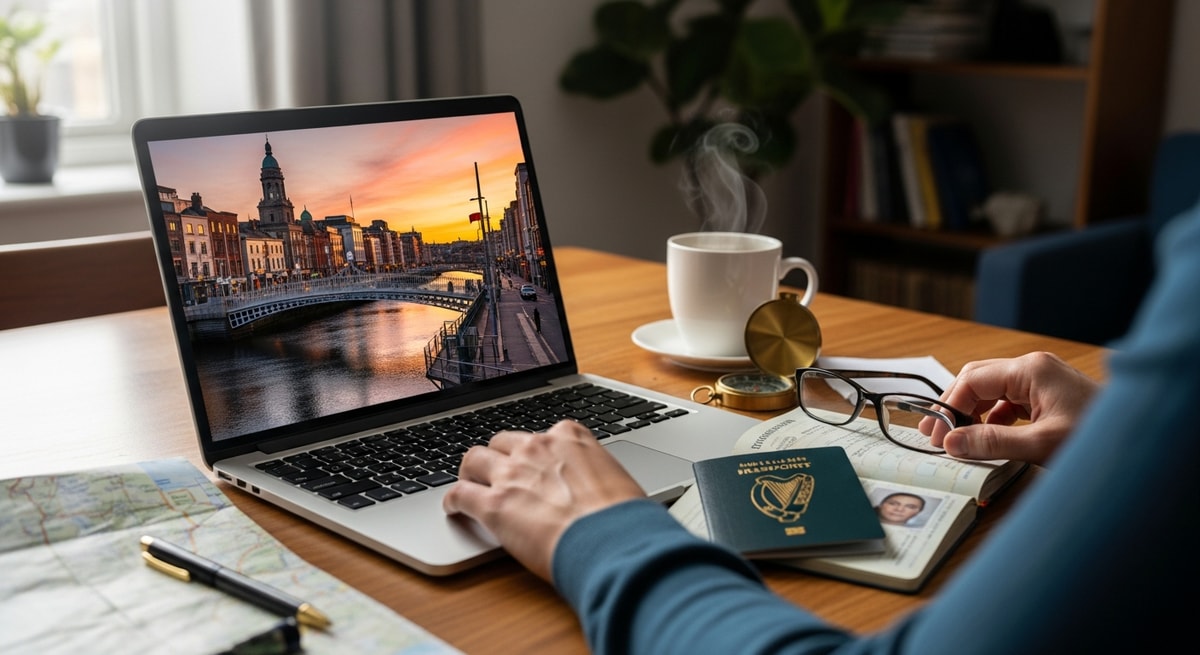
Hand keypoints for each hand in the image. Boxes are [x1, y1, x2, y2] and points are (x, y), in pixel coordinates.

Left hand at [442, 420, 646, 580]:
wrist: (614, 541)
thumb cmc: (624, 517)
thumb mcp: (617, 480)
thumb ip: (595, 477)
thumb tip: (596, 494)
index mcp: (570, 437)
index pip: (542, 434)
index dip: (534, 452)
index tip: (533, 462)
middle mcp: (537, 447)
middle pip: (503, 441)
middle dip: (499, 456)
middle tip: (498, 472)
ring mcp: (512, 473)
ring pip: (475, 458)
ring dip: (471, 471)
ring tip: (469, 483)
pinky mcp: (494, 505)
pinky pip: (460, 494)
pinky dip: (453, 500)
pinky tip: (453, 508)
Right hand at [930, 352, 1099, 464]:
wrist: (1140, 437)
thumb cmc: (1098, 438)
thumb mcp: (1040, 444)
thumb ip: (991, 442)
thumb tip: (952, 443)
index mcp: (1031, 370)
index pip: (972, 380)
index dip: (949, 408)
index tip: (936, 435)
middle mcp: (1033, 369)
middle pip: (976, 380)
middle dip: (954, 407)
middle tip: (936, 435)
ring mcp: (1041, 381)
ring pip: (990, 391)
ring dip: (971, 413)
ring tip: (956, 438)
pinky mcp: (1047, 396)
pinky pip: (1007, 401)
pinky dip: (991, 418)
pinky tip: (987, 436)